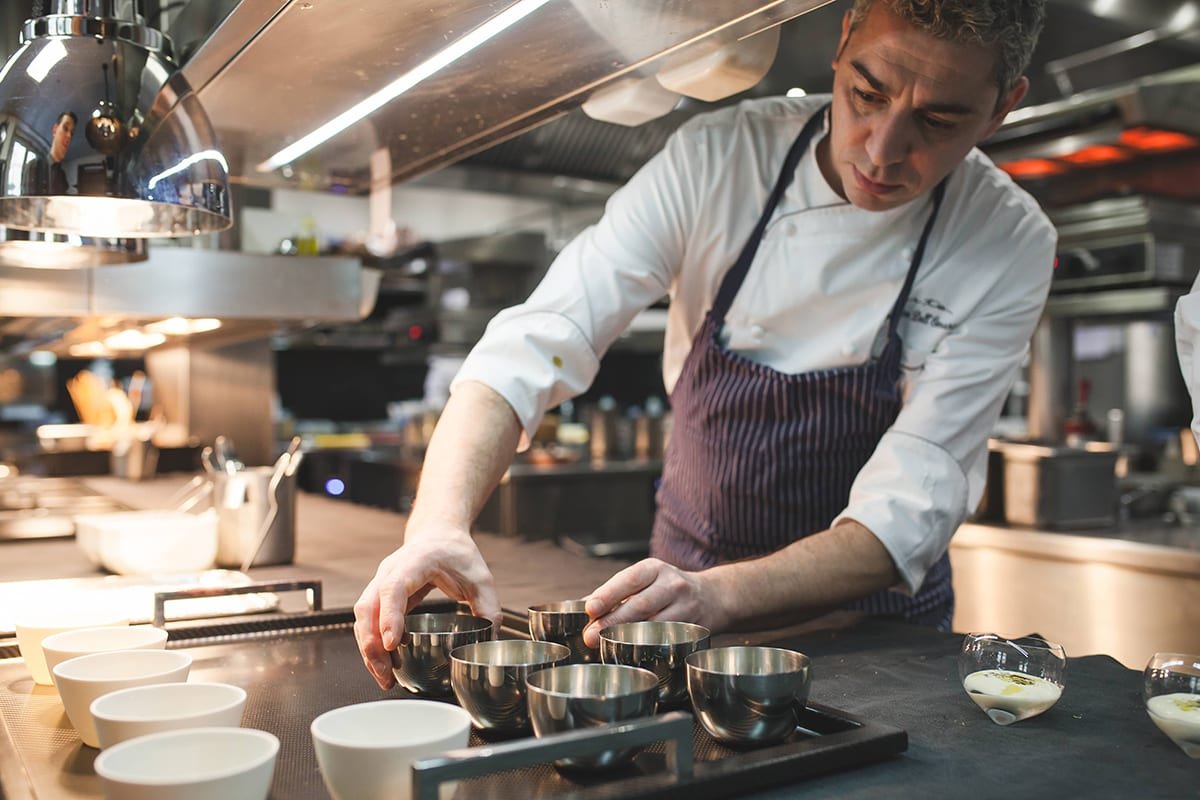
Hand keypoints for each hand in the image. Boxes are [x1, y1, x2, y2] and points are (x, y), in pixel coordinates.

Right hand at [353, 527, 499, 689]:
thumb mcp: (480, 577)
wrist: (439, 534)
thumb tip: (491, 639)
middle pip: (368, 607)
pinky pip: (367, 620)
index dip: (389, 617)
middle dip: (372, 643)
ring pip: (362, 617)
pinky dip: (372, 643)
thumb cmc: (456, 553)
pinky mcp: (379, 595)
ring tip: (384, 677)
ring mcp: (380, 582)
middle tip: (386, 672)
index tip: (392, 643)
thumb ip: (488, 606)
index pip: (394, 588)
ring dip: (368, 648)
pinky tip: (385, 663)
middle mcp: (390, 571)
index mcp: (415, 562)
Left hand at [580, 558, 728, 647]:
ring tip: (606, 645)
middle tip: (591, 636)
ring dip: (628, 637)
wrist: (713, 596)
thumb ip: (615, 592)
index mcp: (654, 569)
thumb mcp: (645, 579)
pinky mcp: (694, 629)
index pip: (630, 580)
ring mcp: (686, 607)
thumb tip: (579, 606)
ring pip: (655, 625)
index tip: (590, 608)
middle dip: (613, 621)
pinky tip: (633, 653)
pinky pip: (668, 639)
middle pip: (641, 604)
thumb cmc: (667, 588)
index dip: (609, 594)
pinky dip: (648, 646)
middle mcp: (672, 585)